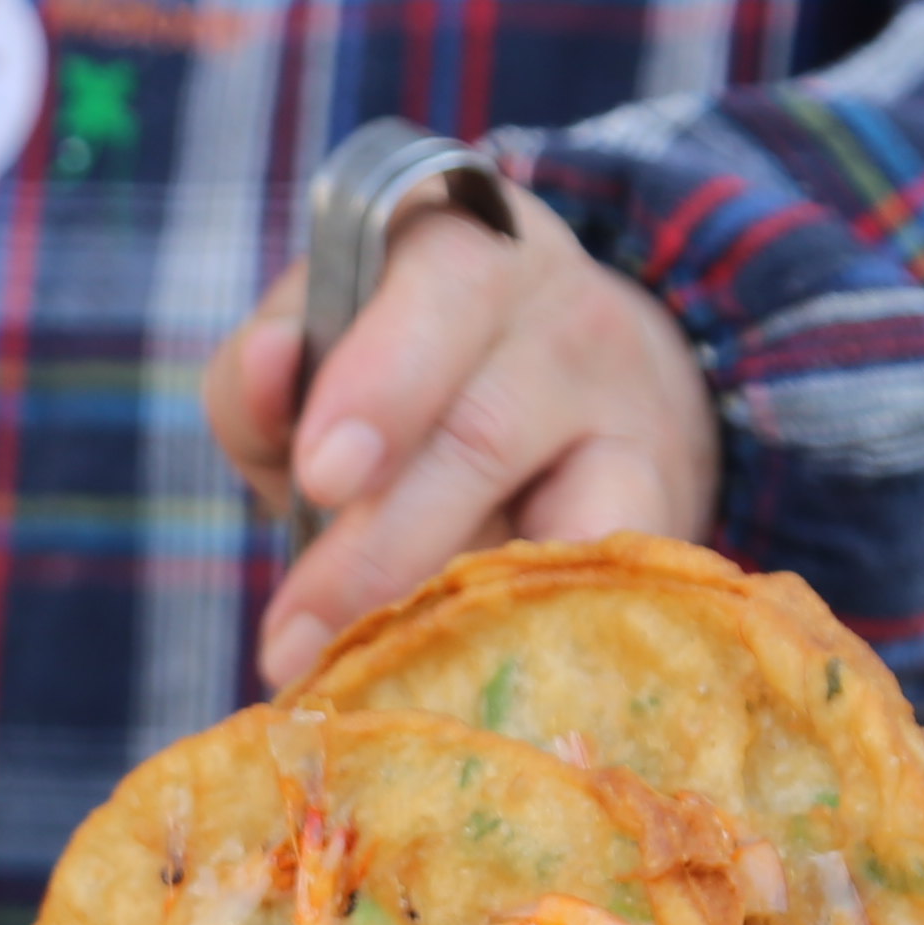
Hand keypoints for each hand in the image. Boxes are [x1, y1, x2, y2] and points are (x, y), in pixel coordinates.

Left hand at [201, 183, 720, 694]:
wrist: (570, 394)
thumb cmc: (404, 381)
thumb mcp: (318, 357)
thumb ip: (262, 376)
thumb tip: (270, 372)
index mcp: (463, 242)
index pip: (437, 287)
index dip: (383, 381)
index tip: (319, 476)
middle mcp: (559, 310)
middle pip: (482, 430)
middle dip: (382, 545)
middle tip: (297, 638)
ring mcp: (623, 409)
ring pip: (556, 520)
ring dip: (444, 609)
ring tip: (352, 681)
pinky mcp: (661, 505)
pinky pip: (615, 572)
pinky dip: (544, 629)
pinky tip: (477, 682)